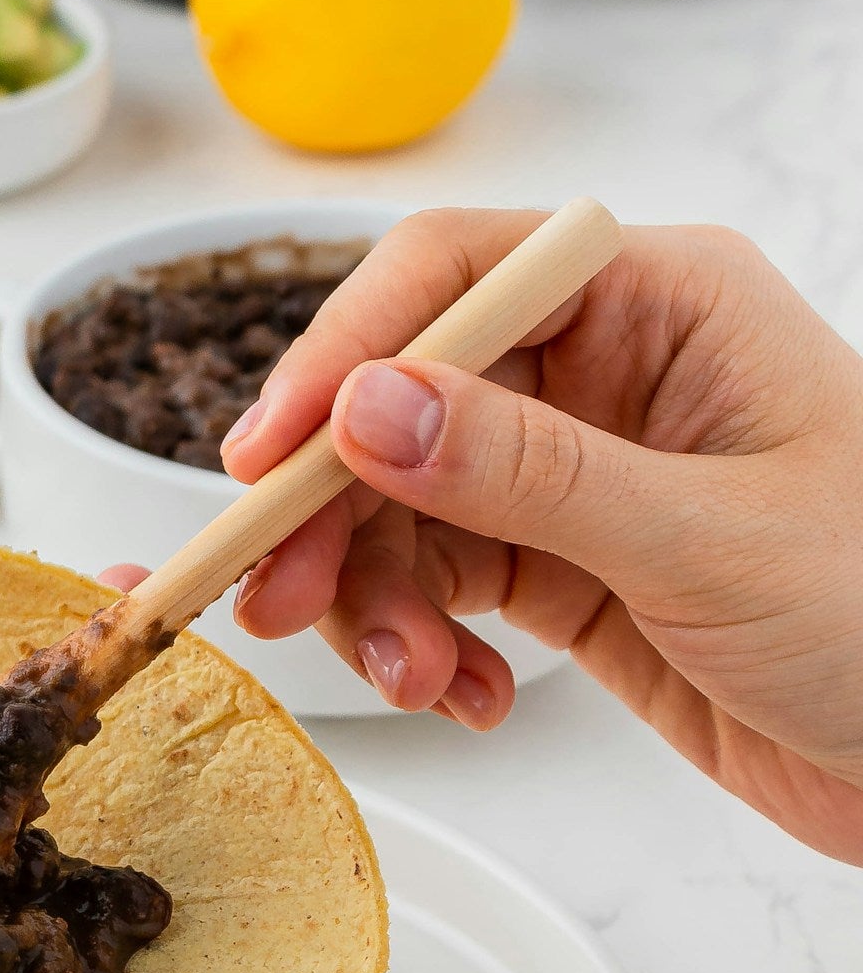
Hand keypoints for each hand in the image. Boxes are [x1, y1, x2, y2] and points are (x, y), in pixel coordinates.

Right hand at [219, 211, 862, 862]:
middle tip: (278, 594)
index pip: (454, 275)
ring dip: (376, 596)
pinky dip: (424, 646)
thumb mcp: (705, 539)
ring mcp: (580, 473)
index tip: (267, 455)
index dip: (342, 353)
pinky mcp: (567, 571)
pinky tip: (466, 697)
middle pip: (401, 399)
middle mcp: (608, 370)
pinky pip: (442, 587)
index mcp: (661, 300)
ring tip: (408, 681)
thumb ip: (527, 472)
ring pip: (405, 506)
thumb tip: (366, 407)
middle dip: (334, 504)